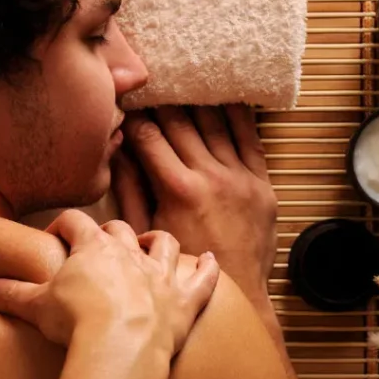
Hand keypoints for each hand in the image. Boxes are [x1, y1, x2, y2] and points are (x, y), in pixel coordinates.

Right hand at [0, 209, 219, 356]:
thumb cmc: (77, 323)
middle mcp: (130, 253)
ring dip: (156, 242)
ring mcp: (161, 275)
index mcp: (93, 248)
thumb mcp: (36, 307)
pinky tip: (212, 260)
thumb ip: (10, 294)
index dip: (63, 226)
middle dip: (109, 234)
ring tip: (150, 245)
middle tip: (98, 248)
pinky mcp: (186, 300)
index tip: (55, 237)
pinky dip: (209, 269)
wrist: (120, 346)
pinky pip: (203, 278)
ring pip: (164, 243)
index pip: (75, 222)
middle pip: (120, 229)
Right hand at [112, 105, 276, 295]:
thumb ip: (130, 188)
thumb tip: (115, 152)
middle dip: (163, 102)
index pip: (150, 137)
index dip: (135, 118)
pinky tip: (225, 97)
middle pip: (182, 124)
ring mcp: (241, 178)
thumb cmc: (183, 266)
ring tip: (184, 84)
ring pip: (216, 124)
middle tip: (152, 86)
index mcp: (179, 190)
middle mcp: (212, 177)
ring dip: (198, 101)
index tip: (127, 106)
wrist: (237, 294)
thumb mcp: (146, 230)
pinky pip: (250, 138)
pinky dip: (237, 115)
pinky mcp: (263, 183)